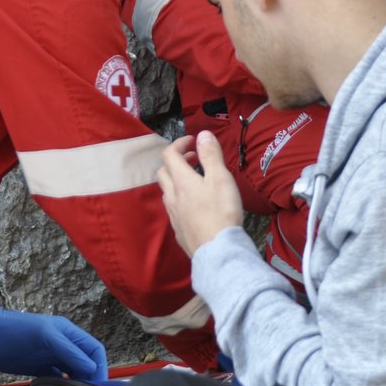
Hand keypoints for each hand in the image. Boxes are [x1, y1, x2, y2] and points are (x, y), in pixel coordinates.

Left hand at [0, 298, 107, 379]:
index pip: (94, 349)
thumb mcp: (43, 336)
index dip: (100, 367)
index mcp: (68, 332)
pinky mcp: (39, 369)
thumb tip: (92, 368)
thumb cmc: (13, 331)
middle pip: (86, 363)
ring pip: (73, 373)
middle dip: (91, 379)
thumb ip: (68, 351)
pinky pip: (57, 380)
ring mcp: (51, 358)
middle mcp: (63, 345)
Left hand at [156, 130, 244, 257]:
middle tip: (194, 160)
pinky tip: (196, 206)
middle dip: (176, 162)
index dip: (179, 143)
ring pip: (167, 192)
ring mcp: (174, 215)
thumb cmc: (221, 212)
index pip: (169, 155)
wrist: (218, 250)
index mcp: (181, 181)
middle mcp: (172, 197)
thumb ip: (211, 155)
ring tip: (196, 182)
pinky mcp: (179, 231)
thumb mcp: (221, 178)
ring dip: (177, 181)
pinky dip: (181, 200)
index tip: (194, 141)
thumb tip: (203, 134)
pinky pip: (174, 210)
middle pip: (163, 173)